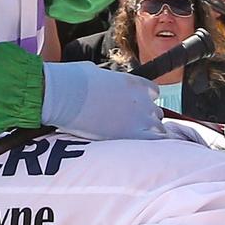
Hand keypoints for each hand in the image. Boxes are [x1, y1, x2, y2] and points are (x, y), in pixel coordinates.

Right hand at [42, 62, 165, 140]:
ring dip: (148, 134)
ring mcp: (139, 119)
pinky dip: (154, 147)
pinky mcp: (132, 136)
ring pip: (159, 129)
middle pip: (156, 113)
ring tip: (133, 141)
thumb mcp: (93, 71)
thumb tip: (100, 79)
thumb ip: (106, 78)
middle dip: (146, 119)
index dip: (145, 100)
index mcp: (132, 83)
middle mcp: (141, 100)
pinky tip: (145, 152)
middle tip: (129, 126)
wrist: (65, 94)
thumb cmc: (73, 80)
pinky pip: (156, 144)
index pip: (153, 92)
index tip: (135, 107)